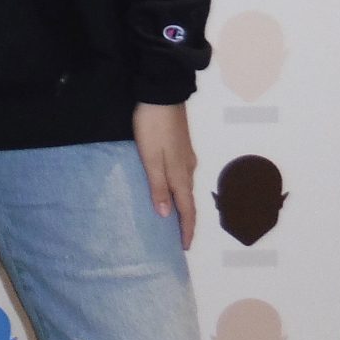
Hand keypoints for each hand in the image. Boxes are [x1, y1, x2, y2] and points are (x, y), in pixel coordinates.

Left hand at [132, 100, 196, 249]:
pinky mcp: (182, 146)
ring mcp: (187, 155)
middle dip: (187, 220)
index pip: (187, 209)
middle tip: (180, 238)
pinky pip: (184, 176)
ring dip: (183, 205)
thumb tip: (168, 216)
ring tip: (175, 219)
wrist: (162, 92)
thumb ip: (158, 186)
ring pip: (187, 187)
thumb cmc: (152, 125)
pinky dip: (180, 189)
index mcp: (180, 173)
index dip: (187, 229)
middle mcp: (188, 167)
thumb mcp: (150, 157)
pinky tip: (172, 189)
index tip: (186, 248)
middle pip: (189, 200)